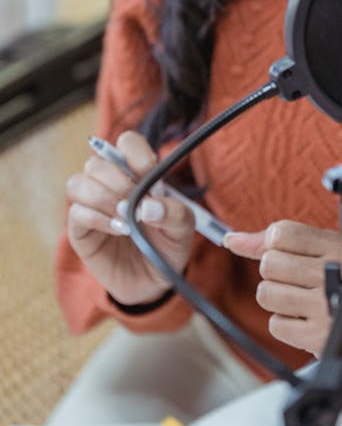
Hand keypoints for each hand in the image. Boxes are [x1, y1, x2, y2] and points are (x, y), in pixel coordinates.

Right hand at [66, 130, 195, 306]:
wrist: (153, 283)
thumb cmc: (167, 247)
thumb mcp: (183, 230)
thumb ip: (174, 214)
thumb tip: (148, 207)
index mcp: (136, 173)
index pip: (126, 143)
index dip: (134, 153)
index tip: (148, 172)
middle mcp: (110, 184)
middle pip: (97, 162)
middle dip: (119, 180)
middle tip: (136, 203)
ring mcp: (92, 206)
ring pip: (78, 183)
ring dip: (103, 197)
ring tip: (126, 219)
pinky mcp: (80, 230)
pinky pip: (75, 213)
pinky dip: (97, 218)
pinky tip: (118, 230)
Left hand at [224, 220, 341, 357]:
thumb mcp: (324, 247)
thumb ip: (275, 239)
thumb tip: (231, 239)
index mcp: (335, 246)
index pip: (281, 233)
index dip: (276, 244)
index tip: (291, 253)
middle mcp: (331, 274)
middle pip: (269, 264)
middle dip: (277, 273)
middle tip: (299, 278)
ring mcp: (324, 307)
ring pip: (266, 294)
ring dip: (278, 298)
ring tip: (301, 297)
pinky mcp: (317, 336)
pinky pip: (275, 325)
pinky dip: (286, 323)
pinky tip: (305, 317)